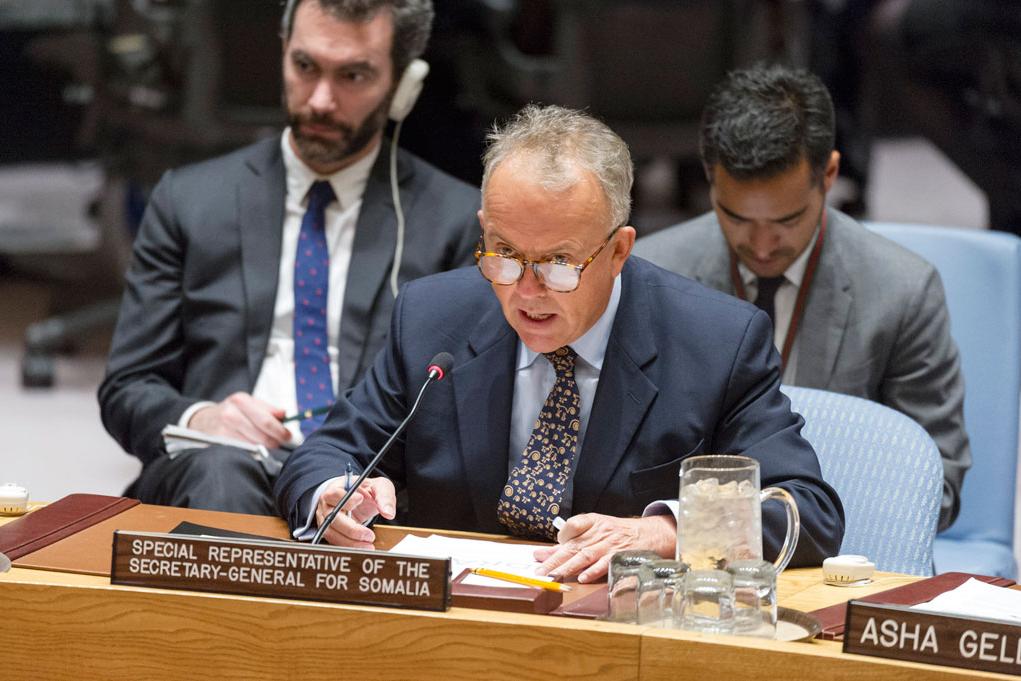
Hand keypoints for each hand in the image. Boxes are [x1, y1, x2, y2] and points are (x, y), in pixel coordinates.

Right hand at [188, 392, 291, 447]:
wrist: (202, 420)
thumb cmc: (232, 411)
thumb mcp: (248, 403)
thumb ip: (268, 409)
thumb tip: (285, 414)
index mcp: (241, 400)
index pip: (266, 420)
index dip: (280, 431)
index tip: (288, 435)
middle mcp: (230, 415)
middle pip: (261, 436)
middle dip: (275, 441)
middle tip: (280, 442)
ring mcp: (223, 431)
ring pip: (254, 446)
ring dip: (264, 448)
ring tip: (267, 445)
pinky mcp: (218, 445)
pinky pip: (243, 452)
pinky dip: (252, 453)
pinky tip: (254, 449)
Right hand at [315, 477, 396, 548]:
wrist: (359, 499)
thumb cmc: (366, 491)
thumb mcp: (379, 486)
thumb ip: (384, 496)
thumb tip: (388, 513)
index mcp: (337, 488)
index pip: (334, 494)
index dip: (346, 499)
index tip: (360, 499)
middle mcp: (328, 504)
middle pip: (332, 518)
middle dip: (351, 529)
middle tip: (369, 535)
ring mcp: (326, 519)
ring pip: (331, 533)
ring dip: (350, 542)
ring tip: (368, 546)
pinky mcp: (331, 531)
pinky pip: (335, 541)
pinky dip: (348, 546)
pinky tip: (362, 548)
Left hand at [533, 514, 675, 582]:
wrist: (648, 534)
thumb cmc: (617, 533)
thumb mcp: (595, 528)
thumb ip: (570, 540)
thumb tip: (543, 553)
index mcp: (592, 522)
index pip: (572, 526)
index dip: (561, 536)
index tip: (548, 550)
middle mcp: (599, 532)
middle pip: (573, 546)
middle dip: (554, 560)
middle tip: (539, 572)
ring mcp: (609, 545)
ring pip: (585, 555)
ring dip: (569, 567)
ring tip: (554, 576)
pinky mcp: (620, 557)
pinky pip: (606, 564)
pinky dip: (594, 571)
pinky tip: (583, 578)